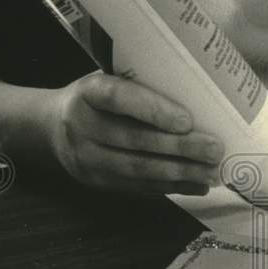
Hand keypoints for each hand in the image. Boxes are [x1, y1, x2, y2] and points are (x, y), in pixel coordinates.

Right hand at [48, 71, 222, 194]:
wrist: (53, 129)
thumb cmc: (97, 100)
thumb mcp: (107, 80)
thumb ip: (139, 86)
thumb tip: (200, 96)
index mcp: (88, 92)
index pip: (118, 99)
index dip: (152, 110)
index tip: (187, 120)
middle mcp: (82, 126)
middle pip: (134, 140)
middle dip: (179, 148)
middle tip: (214, 150)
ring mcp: (87, 159)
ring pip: (138, 169)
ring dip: (179, 173)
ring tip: (211, 172)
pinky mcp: (97, 183)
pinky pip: (137, 187)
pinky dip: (170, 187)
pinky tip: (197, 185)